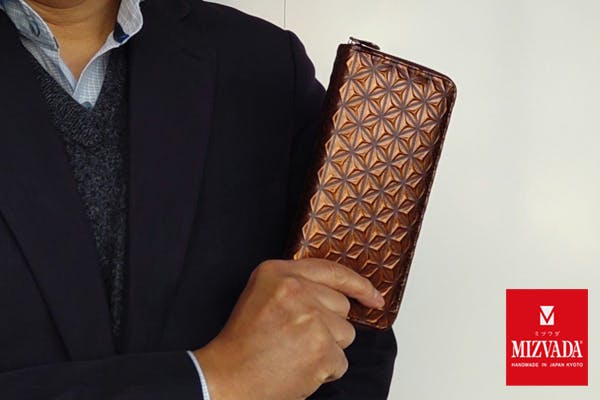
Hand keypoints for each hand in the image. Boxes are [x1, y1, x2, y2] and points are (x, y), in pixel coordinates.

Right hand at [193, 258, 384, 399]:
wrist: (227, 378)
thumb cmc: (243, 342)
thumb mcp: (262, 294)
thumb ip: (297, 284)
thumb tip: (341, 293)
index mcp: (278, 272)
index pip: (332, 270)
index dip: (359, 285)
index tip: (374, 297)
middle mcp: (295, 290)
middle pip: (342, 306)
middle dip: (328, 325)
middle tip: (297, 337)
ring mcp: (311, 319)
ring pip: (345, 334)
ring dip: (327, 348)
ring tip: (295, 353)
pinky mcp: (320, 349)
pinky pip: (341, 361)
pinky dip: (324, 370)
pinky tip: (299, 368)